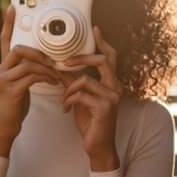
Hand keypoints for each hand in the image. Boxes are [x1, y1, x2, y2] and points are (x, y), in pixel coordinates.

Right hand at [0, 6, 58, 156]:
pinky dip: (45, 77)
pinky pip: (31, 76)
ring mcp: (3, 80)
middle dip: (39, 52)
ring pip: (27, 62)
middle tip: (53, 61)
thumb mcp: (19, 87)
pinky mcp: (10, 90)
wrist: (4, 129)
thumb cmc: (13, 109)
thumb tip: (44, 65)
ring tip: (57, 74)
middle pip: (18, 48)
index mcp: (2, 67)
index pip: (3, 40)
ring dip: (46, 67)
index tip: (11, 8)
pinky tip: (53, 83)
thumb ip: (27, 73)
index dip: (7, 24)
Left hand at [58, 26, 120, 171]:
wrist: (97, 147)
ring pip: (86, 79)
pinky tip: (66, 109)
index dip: (103, 42)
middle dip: (80, 58)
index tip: (95, 29)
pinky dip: (69, 100)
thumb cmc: (90, 121)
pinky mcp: (105, 108)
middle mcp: (115, 87)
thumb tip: (60, 66)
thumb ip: (73, 81)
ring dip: (69, 88)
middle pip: (103, 60)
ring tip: (64, 99)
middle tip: (63, 63)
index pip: (110, 57)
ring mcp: (112, 98)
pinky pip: (82, 95)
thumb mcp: (80, 97)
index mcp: (111, 83)